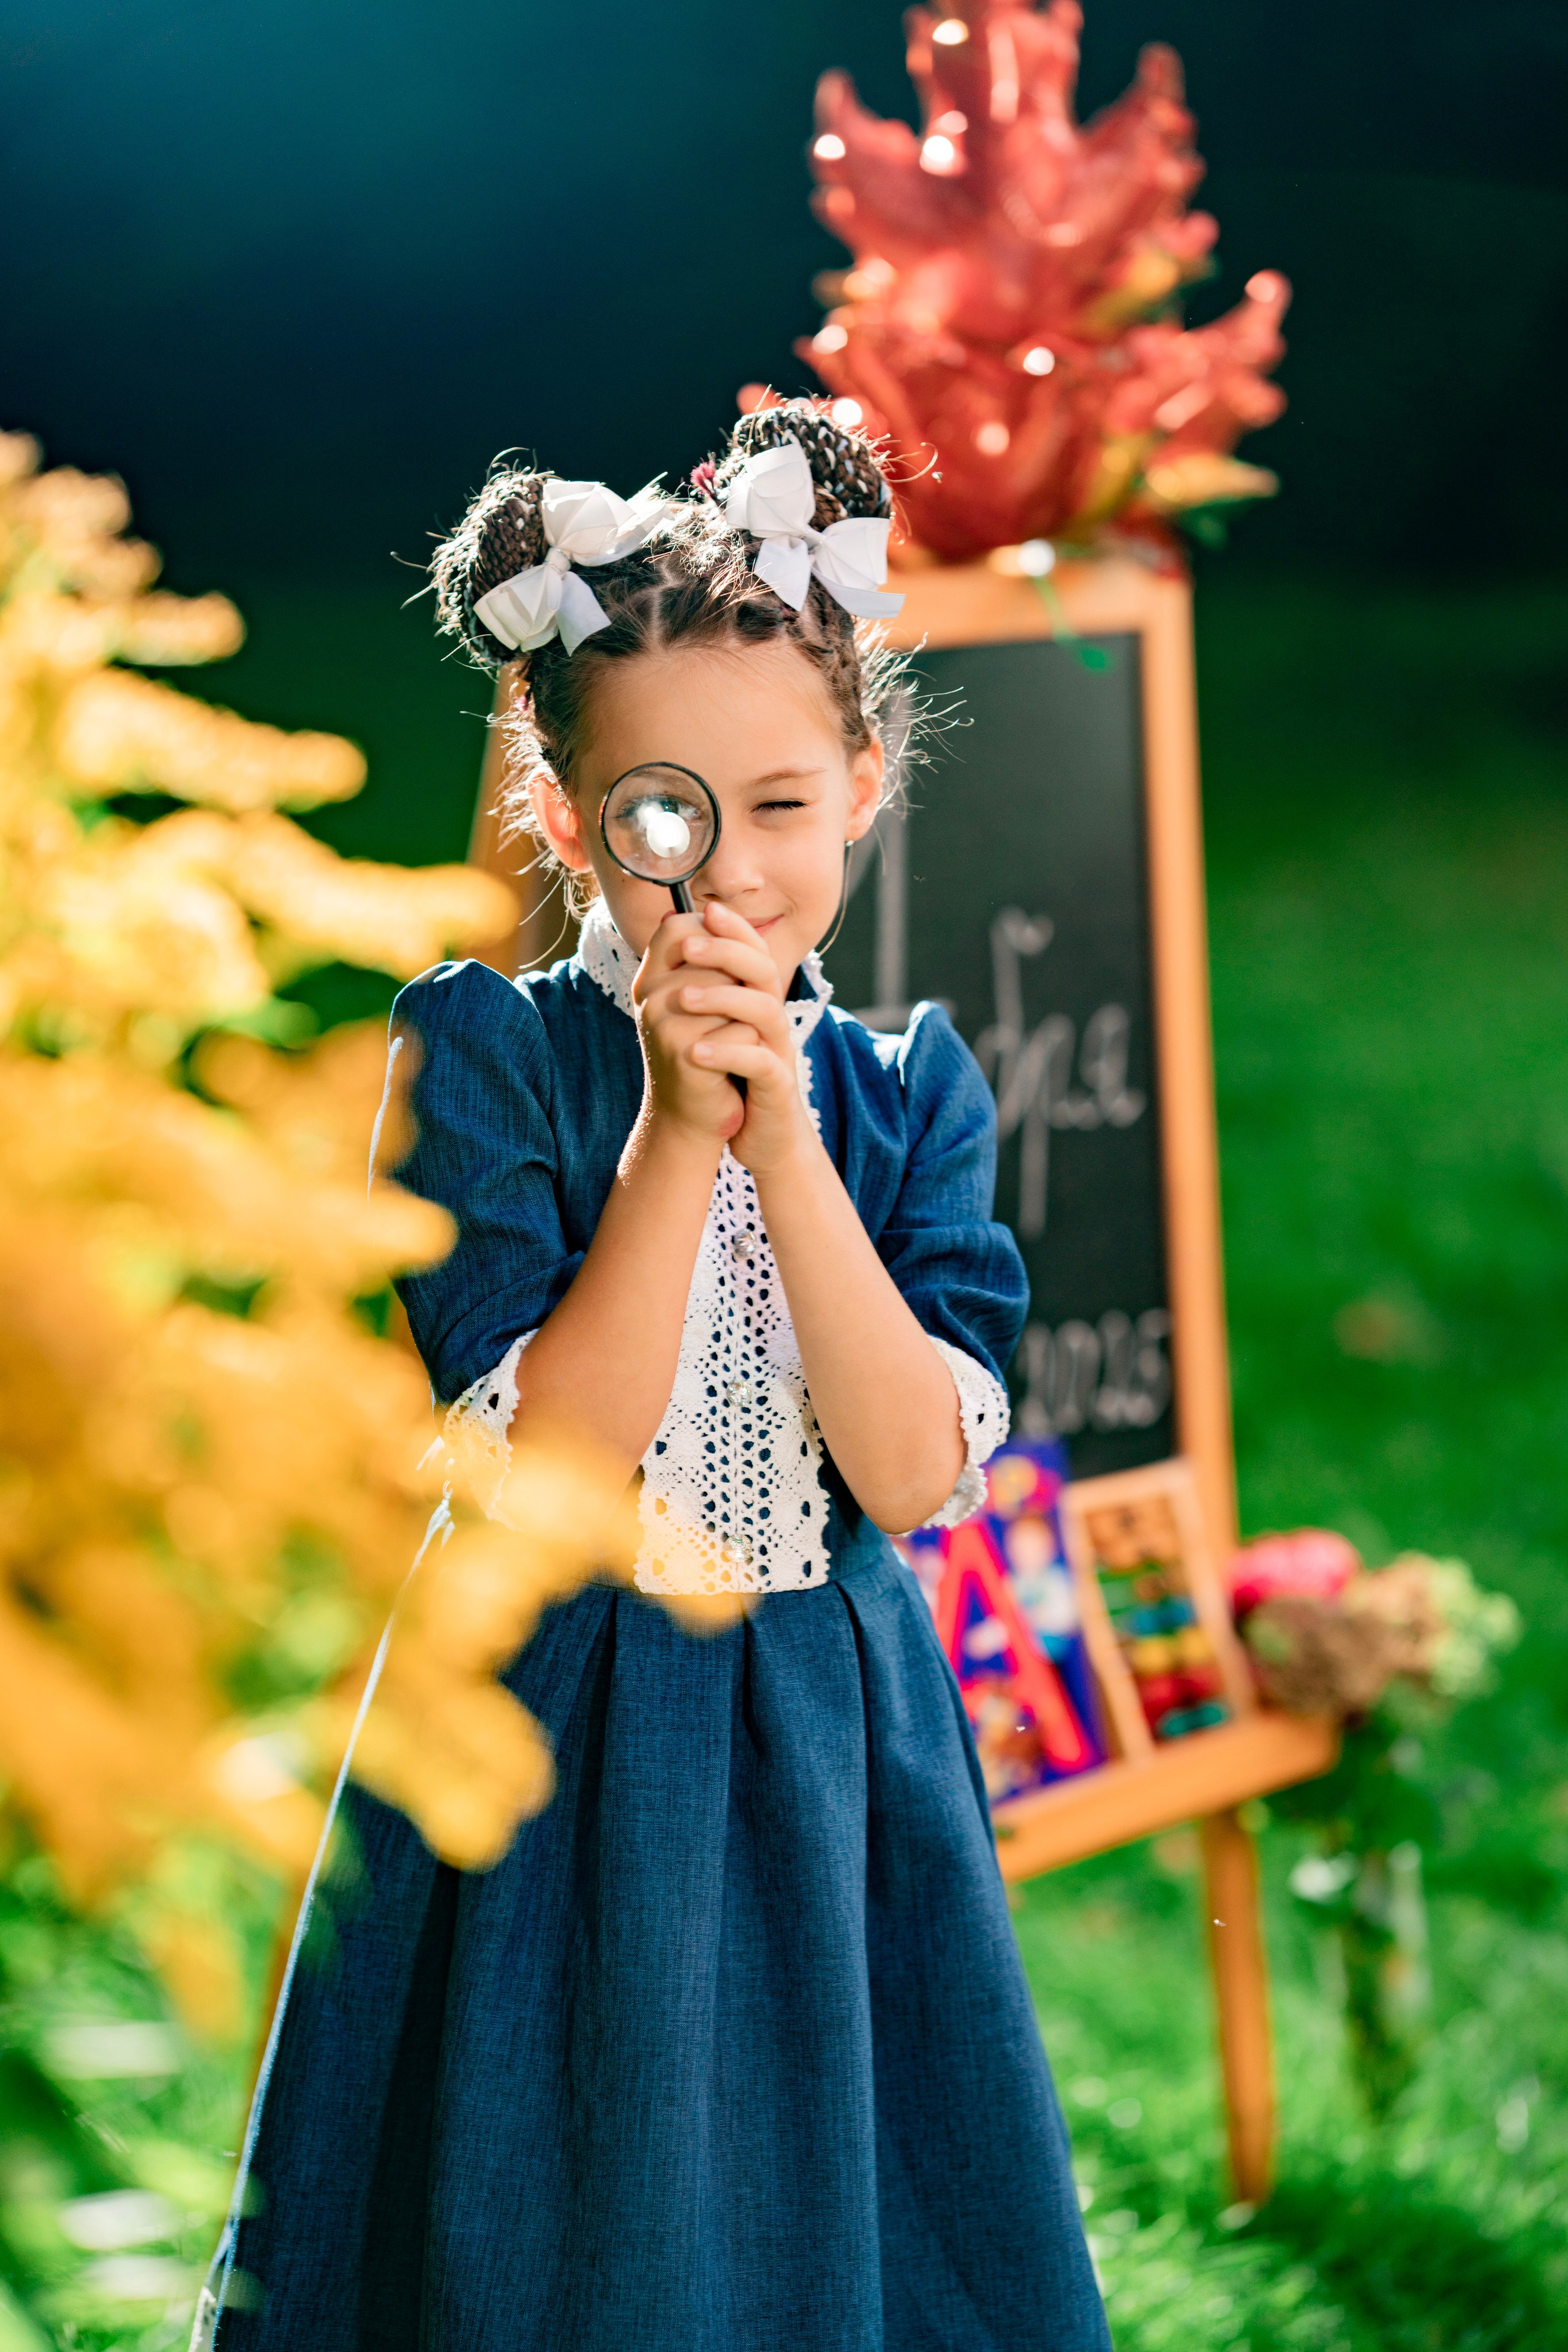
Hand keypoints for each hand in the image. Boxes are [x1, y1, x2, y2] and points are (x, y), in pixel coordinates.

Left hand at [637, 904, 812, 1173]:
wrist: (761, 1133)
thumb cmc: (735, 1076)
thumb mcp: (718, 1027)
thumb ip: (702, 985)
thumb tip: (673, 934)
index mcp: (758, 999)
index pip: (753, 951)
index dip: (735, 929)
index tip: (706, 910)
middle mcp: (774, 1017)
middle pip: (763, 970)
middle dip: (726, 952)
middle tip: (687, 946)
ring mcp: (779, 1050)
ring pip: (764, 1010)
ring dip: (723, 999)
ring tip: (683, 998)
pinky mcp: (777, 1084)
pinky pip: (760, 1062)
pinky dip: (728, 1053)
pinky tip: (696, 1050)